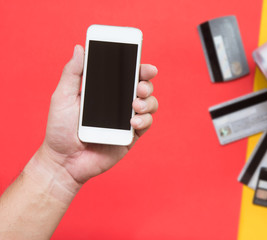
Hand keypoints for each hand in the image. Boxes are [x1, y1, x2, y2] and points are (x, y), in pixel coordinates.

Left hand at [33, 45, 157, 195]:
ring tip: (135, 104)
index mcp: (105, 92)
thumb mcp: (63, 97)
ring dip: (148, 101)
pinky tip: (132, 121)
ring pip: (149, 104)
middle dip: (146, 83)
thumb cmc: (60, 129)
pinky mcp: (131, 136)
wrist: (63, 160)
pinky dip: (144, 120)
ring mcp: (126, 120)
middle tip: (140, 86)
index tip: (143, 64)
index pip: (126, 75)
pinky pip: (146, 124)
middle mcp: (119, 104)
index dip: (138, 67)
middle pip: (143, 87)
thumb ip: (72, 73)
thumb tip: (80, 48)